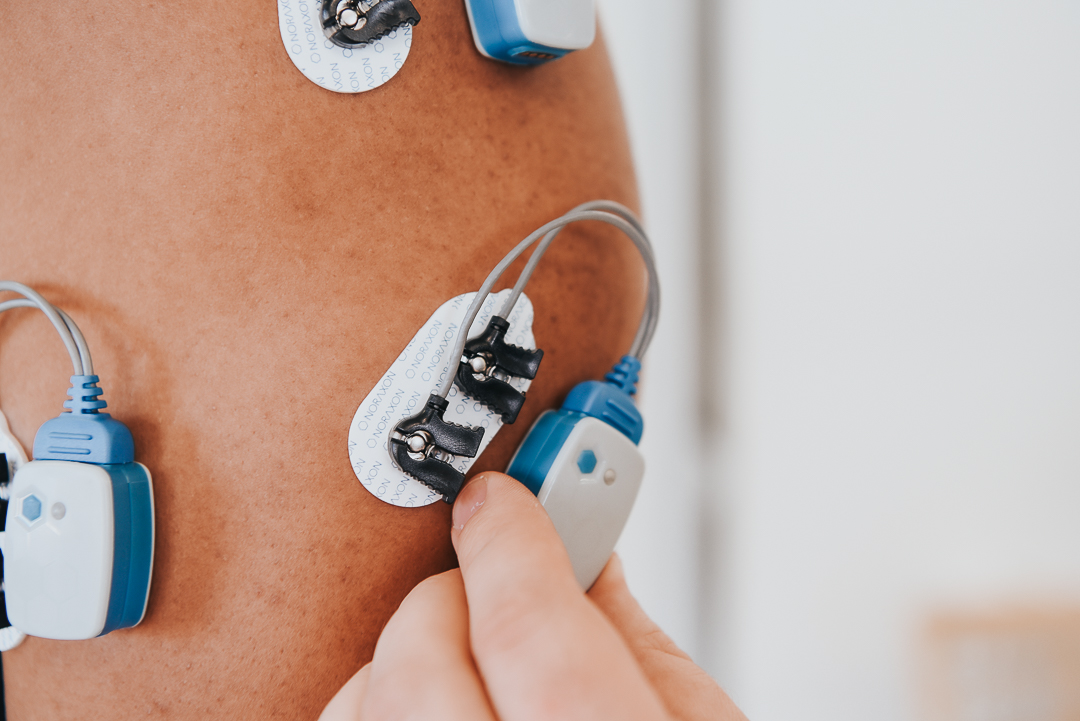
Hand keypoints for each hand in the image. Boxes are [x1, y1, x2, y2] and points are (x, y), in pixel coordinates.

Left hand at [319, 472, 746, 720]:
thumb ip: (636, 643)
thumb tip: (578, 547)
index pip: (535, 635)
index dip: (516, 543)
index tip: (501, 498)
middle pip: (423, 668)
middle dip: (452, 598)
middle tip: (496, 585)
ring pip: (362, 712)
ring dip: (404, 664)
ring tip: (470, 665)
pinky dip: (377, 715)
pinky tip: (435, 716)